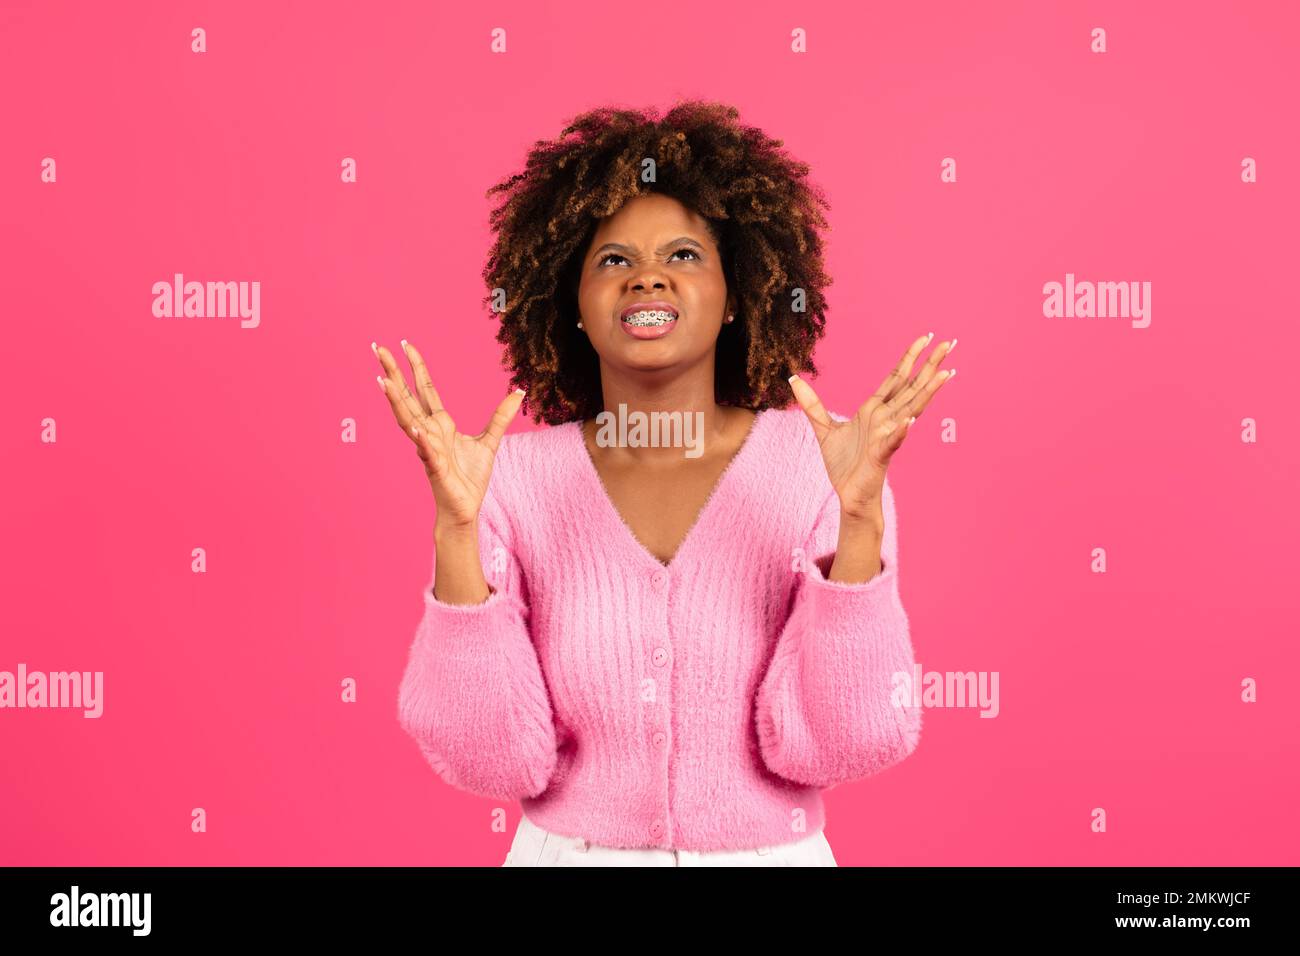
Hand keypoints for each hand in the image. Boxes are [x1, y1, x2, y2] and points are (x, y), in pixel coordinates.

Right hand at [373, 340, 524, 529]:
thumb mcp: (490, 441)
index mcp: (440, 423)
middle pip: (407, 397)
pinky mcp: (436, 467)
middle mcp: (429, 432)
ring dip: (395, 400)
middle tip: (378, 348)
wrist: (465, 508)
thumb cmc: (470, 478)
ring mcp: (428, 448)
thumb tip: (518, 392)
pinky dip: (422, 440)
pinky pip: (427, 451)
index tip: (405, 344)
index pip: (424, 389)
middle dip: (393, 373)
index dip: (416, 367)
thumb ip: (501, 416)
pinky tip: (415, 428)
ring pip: (408, 420)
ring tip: (383, 380)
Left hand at [789, 333, 955, 519]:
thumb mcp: (823, 428)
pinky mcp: (880, 456)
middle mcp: (886, 419)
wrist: (848, 494)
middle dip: (930, 365)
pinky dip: (900, 432)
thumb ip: (811, 404)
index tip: (925, 337)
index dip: (910, 357)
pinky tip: (910, 421)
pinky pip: (892, 441)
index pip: (896, 378)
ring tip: (945, 373)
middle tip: (949, 343)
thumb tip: (793, 380)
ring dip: (928, 392)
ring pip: (911, 409)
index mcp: (874, 410)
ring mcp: (886, 435)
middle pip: (912, 387)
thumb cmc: (844, 464)